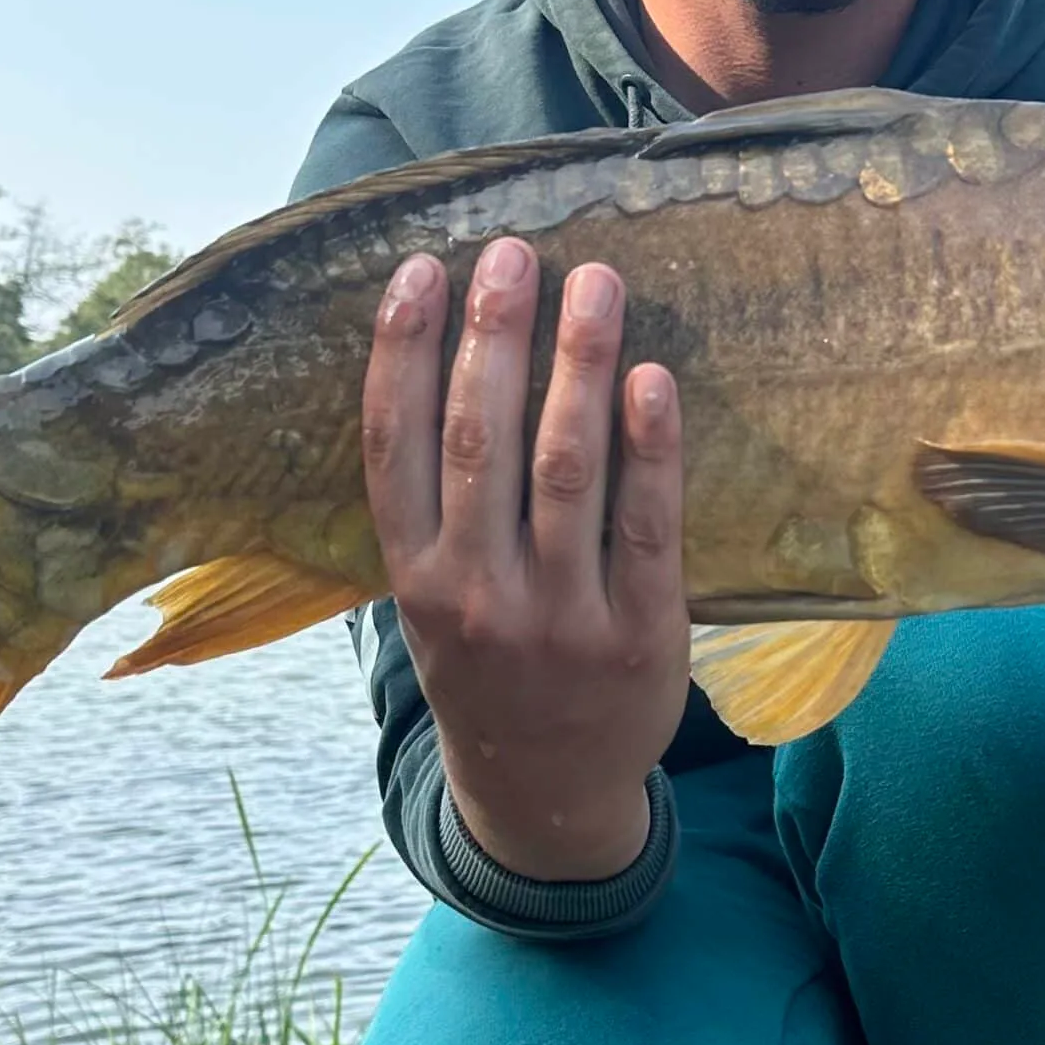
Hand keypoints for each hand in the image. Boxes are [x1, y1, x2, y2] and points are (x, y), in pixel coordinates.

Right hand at [361, 238, 690, 879]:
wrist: (546, 792)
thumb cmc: (490, 668)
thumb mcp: (430, 602)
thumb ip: (434, 506)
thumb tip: (446, 361)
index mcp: (414, 578)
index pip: (393, 445)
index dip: (401, 351)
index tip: (422, 269)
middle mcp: (477, 595)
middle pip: (478, 440)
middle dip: (495, 335)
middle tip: (515, 252)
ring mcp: (560, 617)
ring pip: (563, 469)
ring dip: (577, 365)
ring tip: (595, 283)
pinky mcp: (640, 635)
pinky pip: (646, 527)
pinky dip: (648, 447)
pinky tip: (651, 378)